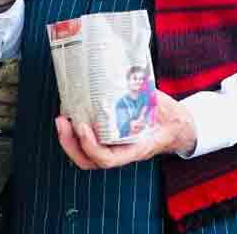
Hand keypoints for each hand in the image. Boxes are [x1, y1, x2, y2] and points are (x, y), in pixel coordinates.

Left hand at [56, 90, 196, 169]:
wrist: (175, 125)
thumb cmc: (168, 116)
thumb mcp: (161, 105)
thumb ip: (145, 94)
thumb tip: (131, 75)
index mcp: (135, 148)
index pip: (107, 159)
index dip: (91, 146)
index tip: (82, 126)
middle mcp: (121, 151)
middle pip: (88, 160)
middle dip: (70, 143)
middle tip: (62, 121)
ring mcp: (113, 147)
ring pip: (84, 154)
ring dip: (68, 138)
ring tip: (62, 118)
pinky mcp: (108, 138)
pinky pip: (88, 141)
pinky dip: (75, 130)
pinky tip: (71, 111)